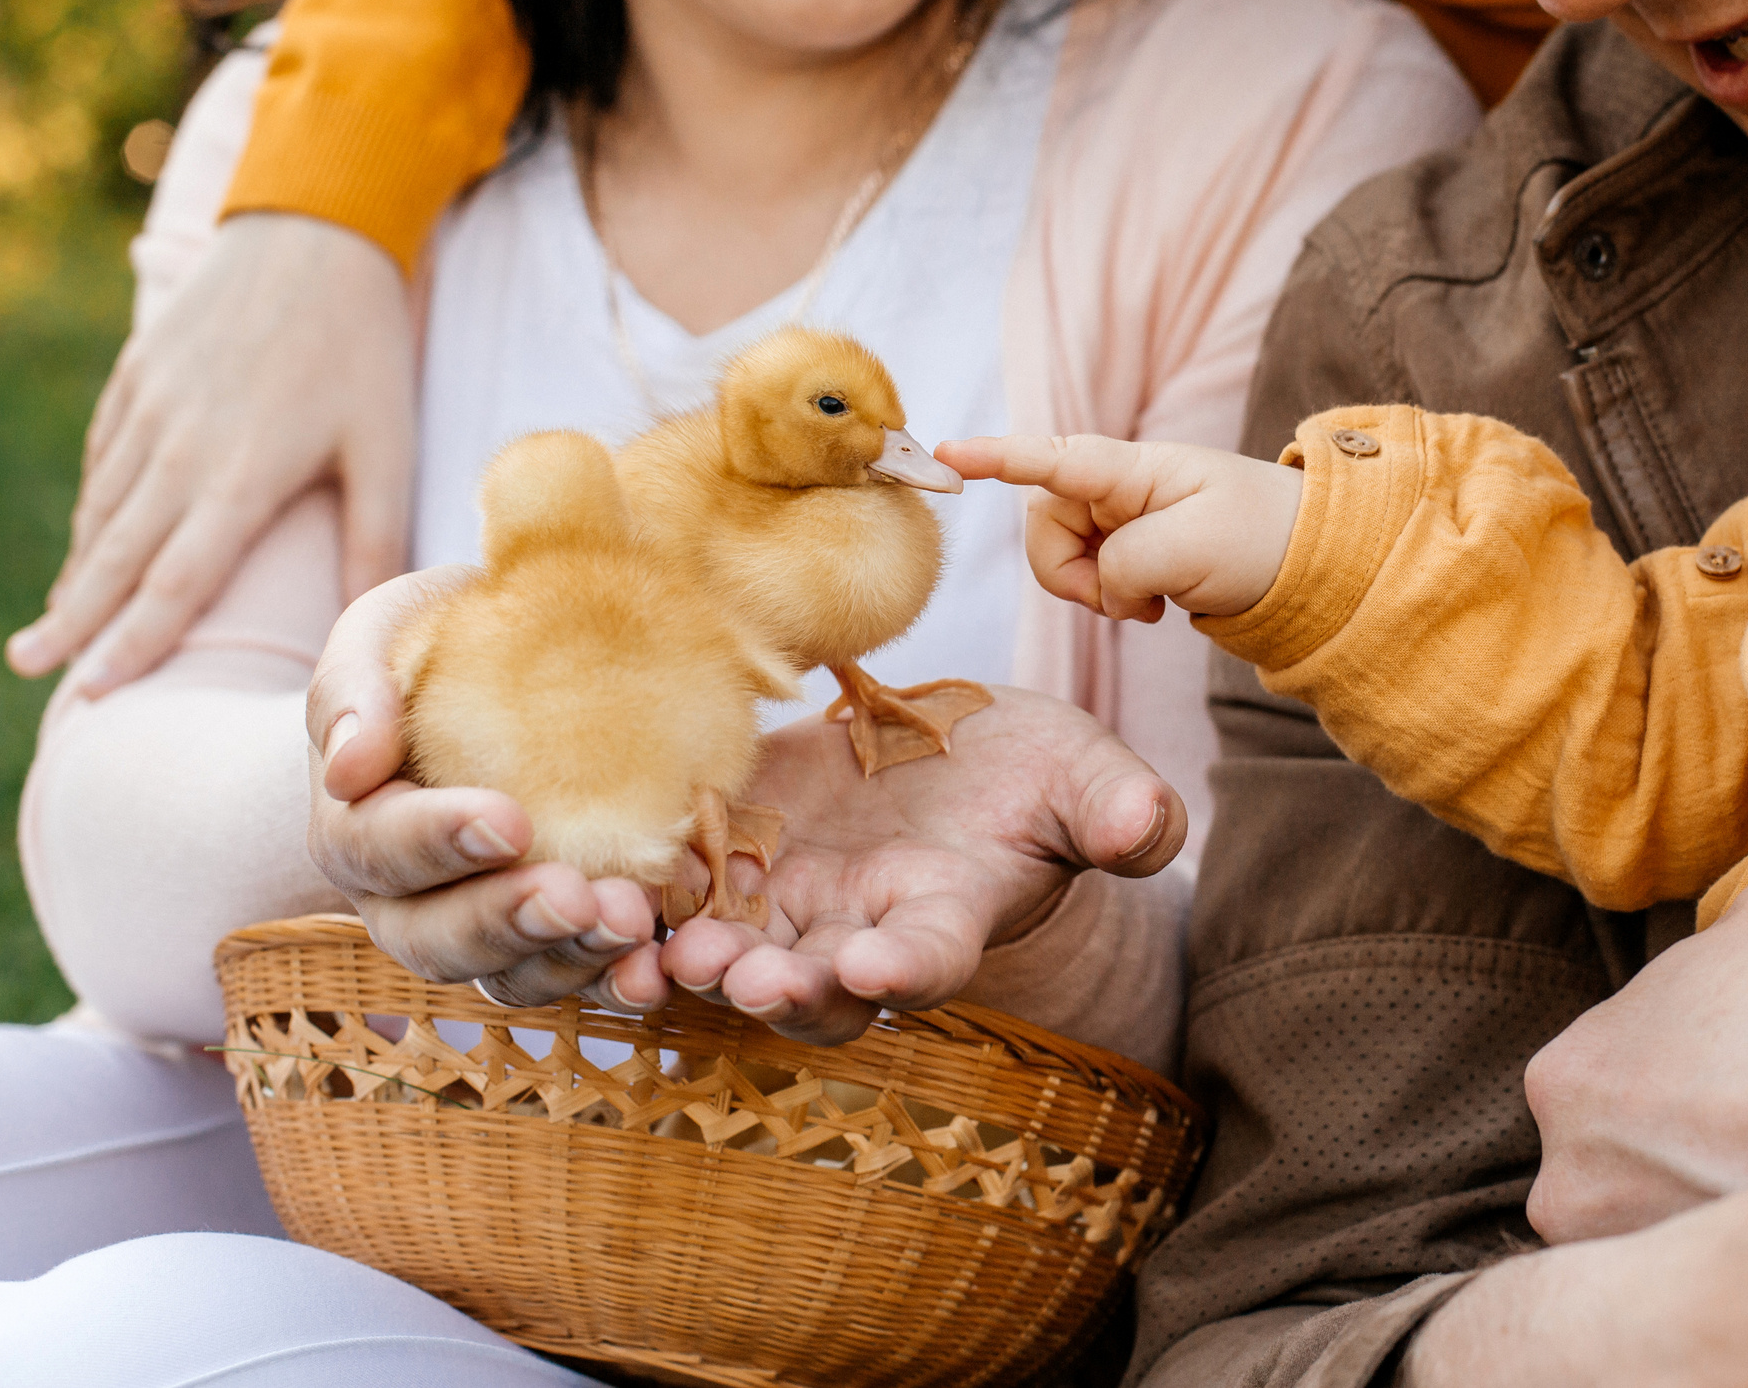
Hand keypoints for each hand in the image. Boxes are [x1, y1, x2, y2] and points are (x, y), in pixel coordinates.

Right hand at [11, 212, 415, 692]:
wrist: (314, 233)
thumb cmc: (363, 351)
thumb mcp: (386, 448)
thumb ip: (371, 541)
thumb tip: (369, 625)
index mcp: (241, 475)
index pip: (177, 582)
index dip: (132, 642)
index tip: (94, 691)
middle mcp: (179, 447)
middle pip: (117, 555)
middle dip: (74, 619)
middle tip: (32, 668)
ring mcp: (149, 407)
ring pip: (104, 507)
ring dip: (79, 569)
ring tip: (54, 624)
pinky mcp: (136, 374)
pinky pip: (104, 457)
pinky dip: (94, 508)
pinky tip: (90, 543)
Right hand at [307, 567, 668, 1010]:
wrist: (509, 660)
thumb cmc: (439, 638)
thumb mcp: (387, 630)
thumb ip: (353, 687)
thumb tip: (346, 767)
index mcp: (356, 824)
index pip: (376, 848)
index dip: (436, 843)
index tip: (509, 822)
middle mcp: (407, 898)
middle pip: (435, 938)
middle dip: (506, 920)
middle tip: (575, 897)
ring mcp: (484, 928)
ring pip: (509, 975)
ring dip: (570, 958)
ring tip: (632, 924)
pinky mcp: (556, 938)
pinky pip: (577, 978)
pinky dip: (617, 978)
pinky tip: (659, 962)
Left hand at [656, 686, 1184, 1042]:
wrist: (957, 758)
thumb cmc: (1037, 778)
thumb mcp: (1088, 779)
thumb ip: (1119, 812)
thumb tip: (1151, 827)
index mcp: (944, 916)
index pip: (926, 957)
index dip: (903, 968)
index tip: (878, 964)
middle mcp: (856, 933)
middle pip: (814, 986)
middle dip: (780, 988)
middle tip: (746, 978)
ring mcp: (786, 905)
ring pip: (730, 957)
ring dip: (689, 965)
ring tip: (656, 957)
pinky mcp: (727, 855)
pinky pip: (674, 894)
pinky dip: (638, 905)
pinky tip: (596, 901)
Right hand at [937, 433, 1301, 621]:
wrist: (1319, 567)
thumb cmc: (1266, 540)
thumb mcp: (1194, 552)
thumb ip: (1125, 564)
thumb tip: (1105, 586)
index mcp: (1133, 470)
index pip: (1050, 459)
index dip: (995, 457)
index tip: (944, 453)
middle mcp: (1120, 488)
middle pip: (1043, 526)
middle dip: (1068, 573)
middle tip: (1125, 601)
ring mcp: (1126, 520)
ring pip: (1062, 558)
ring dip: (1094, 592)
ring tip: (1150, 605)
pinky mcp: (1136, 554)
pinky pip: (1091, 578)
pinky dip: (1112, 602)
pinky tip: (1157, 607)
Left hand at [1525, 867, 1747, 1242]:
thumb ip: (1707, 940)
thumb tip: (1716, 947)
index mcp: (1568, 1079)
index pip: (1607, 1082)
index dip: (1681, 1074)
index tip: (1743, 1079)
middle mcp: (1574, 1184)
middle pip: (1624, 1163)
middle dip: (1684, 1145)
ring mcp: (1642, 1256)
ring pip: (1674, 1219)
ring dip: (1721, 1194)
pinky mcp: (1728, 1305)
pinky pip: (1736, 1273)